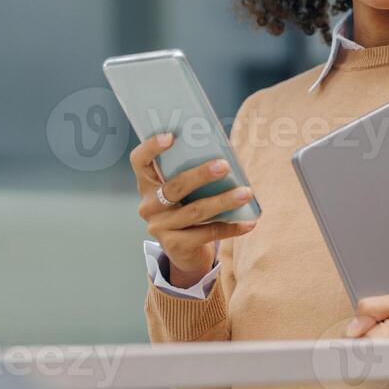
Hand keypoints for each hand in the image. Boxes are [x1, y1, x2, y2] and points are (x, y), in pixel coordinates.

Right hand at [131, 134, 258, 286]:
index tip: (171, 136)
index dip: (151, 148)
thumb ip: (194, 174)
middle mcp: (149, 206)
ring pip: (195, 211)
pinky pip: (207, 233)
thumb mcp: (186, 192)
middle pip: (174, 187)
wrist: (186, 251)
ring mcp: (159, 227)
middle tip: (225, 166)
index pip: (139, 161)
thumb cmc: (189, 209)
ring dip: (223, 201)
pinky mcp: (174, 246)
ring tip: (246, 193)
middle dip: (201, 175)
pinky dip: (231, 227)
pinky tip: (248, 222)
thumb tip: (225, 155)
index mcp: (148, 184)